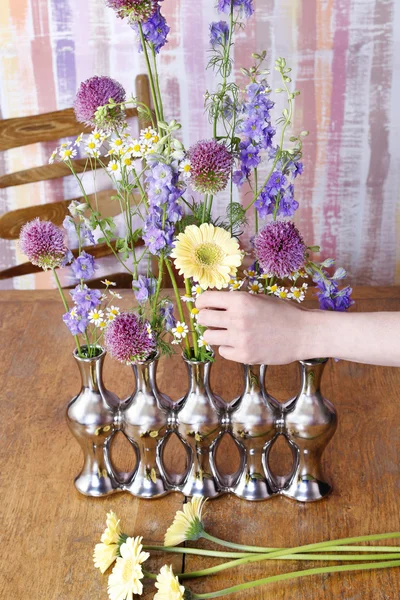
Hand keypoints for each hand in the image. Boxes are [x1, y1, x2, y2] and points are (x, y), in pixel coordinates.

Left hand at [196, 291, 311, 364]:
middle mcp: (237, 319)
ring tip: (227, 333)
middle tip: (212, 320)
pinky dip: (228, 348)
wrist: (304, 333)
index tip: (203, 305)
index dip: (202, 302)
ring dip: (215, 334)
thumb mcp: (259, 299)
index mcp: (241, 300)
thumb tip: (212, 304)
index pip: (206, 299)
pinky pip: (223, 352)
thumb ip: (237, 302)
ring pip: (209, 337)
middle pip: (203, 318)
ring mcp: (240, 339)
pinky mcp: (244, 355)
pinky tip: (240, 343)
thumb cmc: (284, 313)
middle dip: (205, 318)